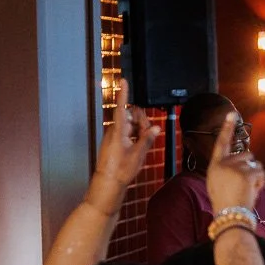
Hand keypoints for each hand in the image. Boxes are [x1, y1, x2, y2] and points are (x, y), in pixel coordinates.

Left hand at [86, 83, 158, 213]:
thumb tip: (155, 128)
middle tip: (149, 133)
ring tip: (145, 142)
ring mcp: (113, 137)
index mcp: (119, 131)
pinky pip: (126, 134)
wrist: (108, 183)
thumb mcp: (138, 155)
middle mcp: (114, 131)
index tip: (123, 81)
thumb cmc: (121, 170)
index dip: (124, 94)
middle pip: (129, 117)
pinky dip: (134, 136)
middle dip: (141, 120)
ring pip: (128, 126)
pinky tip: (139, 146)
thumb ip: (147, 140)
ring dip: (139, 130)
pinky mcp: (114, 143)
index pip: (122, 108)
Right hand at [206, 111, 264, 214]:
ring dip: (256, 174)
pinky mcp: (245, 173)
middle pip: (246, 154)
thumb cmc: (226, 204)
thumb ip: (227, 170)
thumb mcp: (219, 185)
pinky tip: (253, 190)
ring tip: (248, 188)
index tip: (232, 114)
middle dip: (250, 167)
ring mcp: (234, 168)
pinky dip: (260, 181)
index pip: (221, 143)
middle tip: (245, 183)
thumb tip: (243, 162)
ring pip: (255, 163)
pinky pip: (260, 172)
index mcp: (215, 166)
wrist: (230, 216)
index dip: (227, 128)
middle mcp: (223, 164)